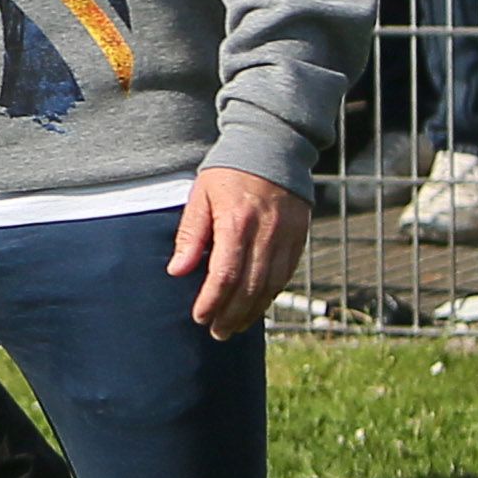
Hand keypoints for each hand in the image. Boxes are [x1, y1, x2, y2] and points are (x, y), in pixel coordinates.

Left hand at [167, 164, 313, 337]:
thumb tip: (178, 271)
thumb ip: (190, 234)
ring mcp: (286, 237)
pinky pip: (285, 275)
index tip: (199, 316)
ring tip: (234, 326)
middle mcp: (265, 234)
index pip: (225, 275)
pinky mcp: (299, 238)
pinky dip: (270, 295)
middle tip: (216, 332)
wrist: (273, 145)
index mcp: (237, 223)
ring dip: (251, 312)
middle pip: (249, 288)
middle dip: (231, 315)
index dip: (212, 301)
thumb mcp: (201, 196)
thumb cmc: (229, 170)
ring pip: (271, 287)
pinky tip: (256, 306)